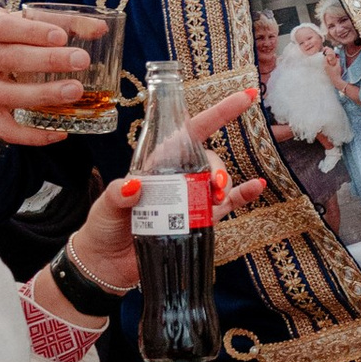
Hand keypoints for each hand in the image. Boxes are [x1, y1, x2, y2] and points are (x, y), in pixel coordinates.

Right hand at [0, 5, 99, 143]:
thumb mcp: (17, 20)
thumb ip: (58, 21)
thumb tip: (100, 28)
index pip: (4, 28)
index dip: (32, 32)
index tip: (61, 36)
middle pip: (10, 60)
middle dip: (48, 61)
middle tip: (81, 60)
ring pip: (9, 96)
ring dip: (43, 95)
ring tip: (75, 91)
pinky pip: (6, 130)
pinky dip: (33, 136)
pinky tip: (60, 132)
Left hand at [60, 85, 266, 295]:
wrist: (107, 263)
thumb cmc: (104, 227)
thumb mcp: (105, 206)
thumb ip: (117, 194)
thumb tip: (133, 185)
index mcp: (157, 164)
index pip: (190, 131)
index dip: (218, 114)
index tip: (244, 98)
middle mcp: (177, 178)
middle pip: (209, 160)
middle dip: (218, 168)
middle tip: (213, 188)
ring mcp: (189, 200)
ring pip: (218, 183)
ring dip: (225, 186)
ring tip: (216, 199)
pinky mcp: (198, 223)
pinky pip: (227, 207)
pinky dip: (243, 196)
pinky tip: (256, 187)